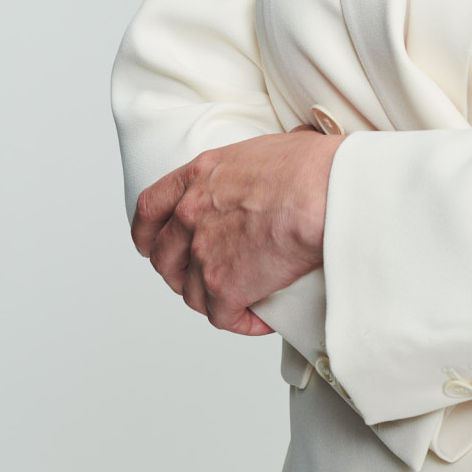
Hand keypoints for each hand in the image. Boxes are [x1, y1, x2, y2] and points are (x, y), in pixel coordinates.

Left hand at [131, 128, 343, 333]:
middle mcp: (191, 214)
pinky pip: (223, 317)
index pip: (150, 208)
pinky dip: (242, 322)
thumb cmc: (311, 167)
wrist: (325, 194)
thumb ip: (251, 168)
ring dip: (212, 301)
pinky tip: (261, 319)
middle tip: (201, 278)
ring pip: (192, 293)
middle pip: (164, 258)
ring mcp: (203, 253)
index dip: (147, 233)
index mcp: (199, 176)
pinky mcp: (225, 287)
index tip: (151, 244)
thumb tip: (277, 167)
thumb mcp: (266, 149)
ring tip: (240, 301)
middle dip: (178, 274)